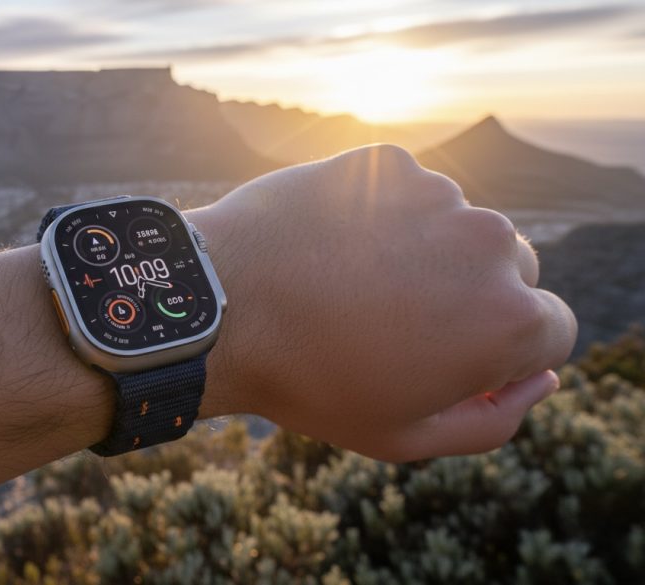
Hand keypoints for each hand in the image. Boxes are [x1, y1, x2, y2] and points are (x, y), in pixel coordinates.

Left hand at [197, 145, 576, 460]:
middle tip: (393, 323)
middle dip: (471, 298)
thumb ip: (495, 420)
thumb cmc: (311, 383)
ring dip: (425, 252)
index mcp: (511, 321)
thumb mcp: (407, 436)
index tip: (447, 357)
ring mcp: (440, 195)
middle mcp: (491, 245)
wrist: (220, 310)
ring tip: (351, 284)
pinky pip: (406, 193)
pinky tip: (332, 245)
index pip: (550, 331)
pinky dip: (381, 215)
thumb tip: (541, 377)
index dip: (502, 353)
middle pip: (510, 273)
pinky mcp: (389, 163)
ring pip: (456, 228)